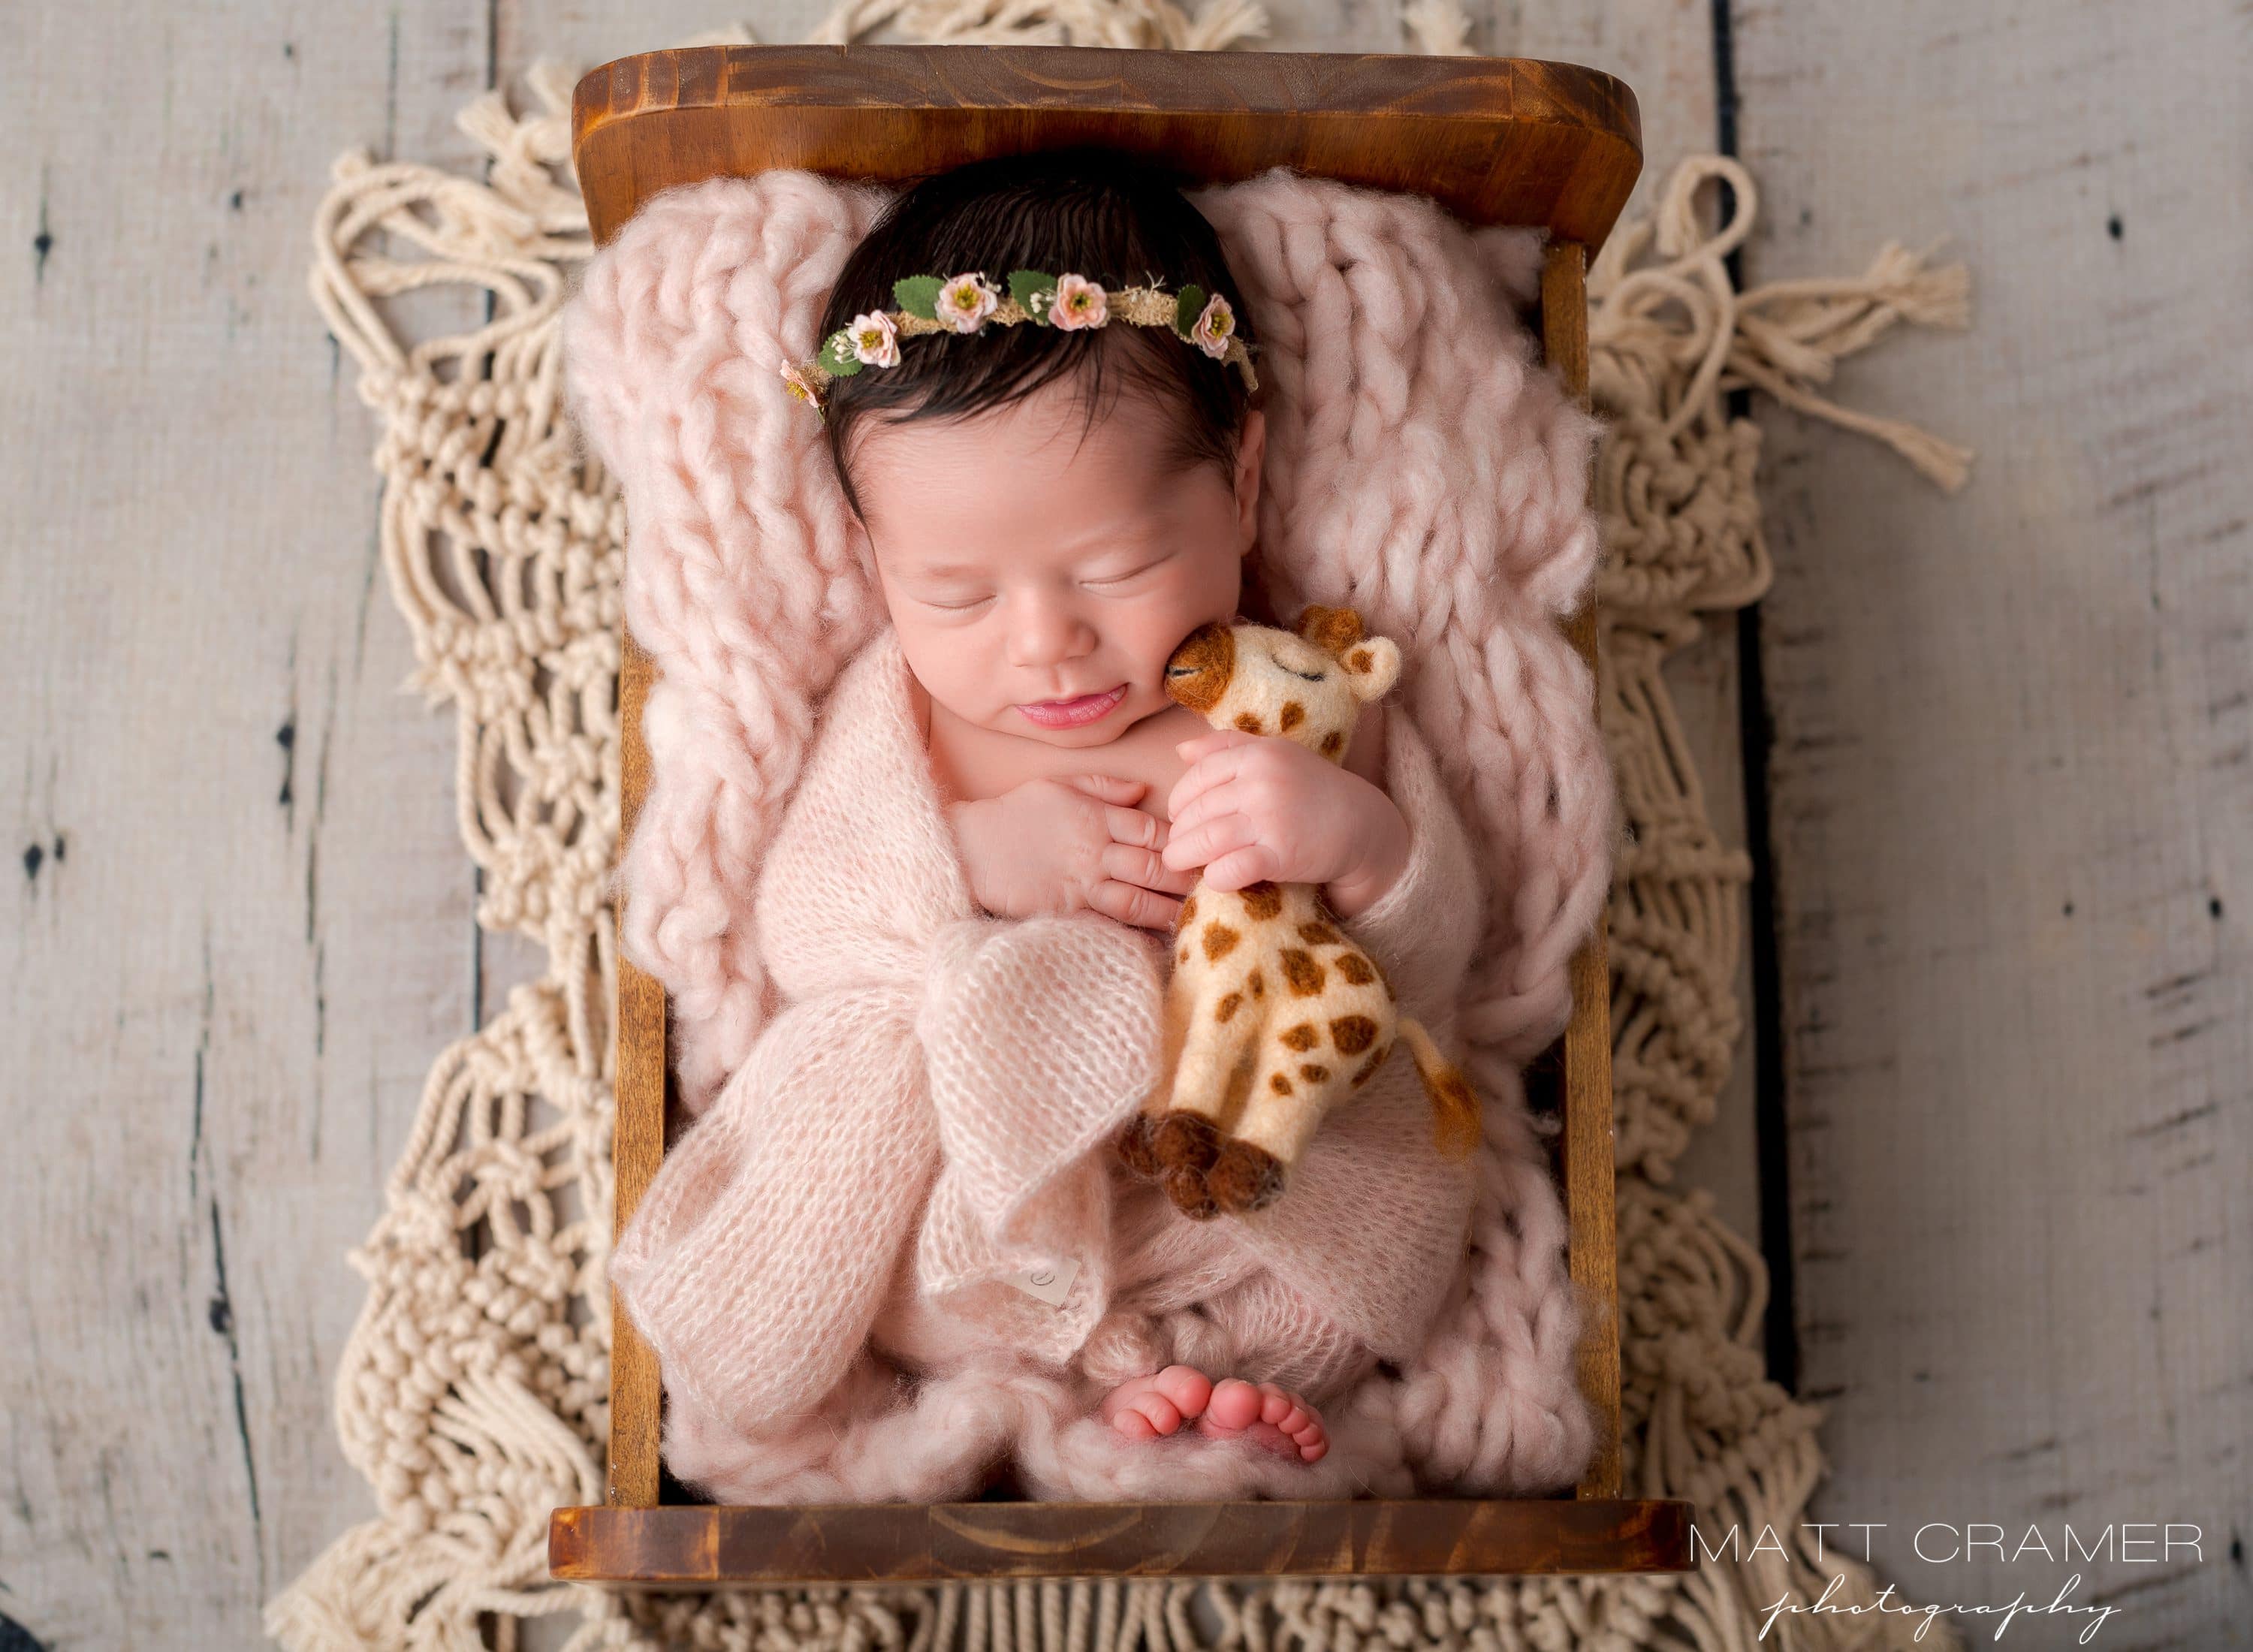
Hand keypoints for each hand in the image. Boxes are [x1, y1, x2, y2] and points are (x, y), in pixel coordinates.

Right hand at [947, 775, 1199, 929]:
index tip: (1206, 849)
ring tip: (1196, 917)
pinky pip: (1110, 921)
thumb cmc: (1014, 813)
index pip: (1154, 829)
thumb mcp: (1058, 784)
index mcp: (1097, 816)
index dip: (1183, 840)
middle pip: (1154, 864)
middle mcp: (1096, 849)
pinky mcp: (1068, 909)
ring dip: (1170, 909)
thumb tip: (1143, 789)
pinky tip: (1159, 938)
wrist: (972, 847)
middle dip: (1187, 877)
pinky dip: (1136, 930)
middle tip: (1215, 887)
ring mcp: (1083, 882)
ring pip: (1139, 897)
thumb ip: (1103, 787)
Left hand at [1161, 730, 1409, 914]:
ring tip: (1177, 864)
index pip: (1198, 777)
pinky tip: (1213, 879)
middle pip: (1197, 811)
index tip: (1179, 817)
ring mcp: (1271, 819)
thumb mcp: (1275, 754)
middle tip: (1175, 847)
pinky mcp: (1282, 855)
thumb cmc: (1313, 789)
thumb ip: (1227, 746)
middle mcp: (1262, 783)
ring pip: (1206, 840)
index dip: (1179, 800)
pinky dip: (1214, 877)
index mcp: (1257, 755)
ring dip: (1183, 856)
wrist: (1362, 825)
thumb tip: (1181, 750)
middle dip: (1179, 833)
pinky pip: (1231, 868)